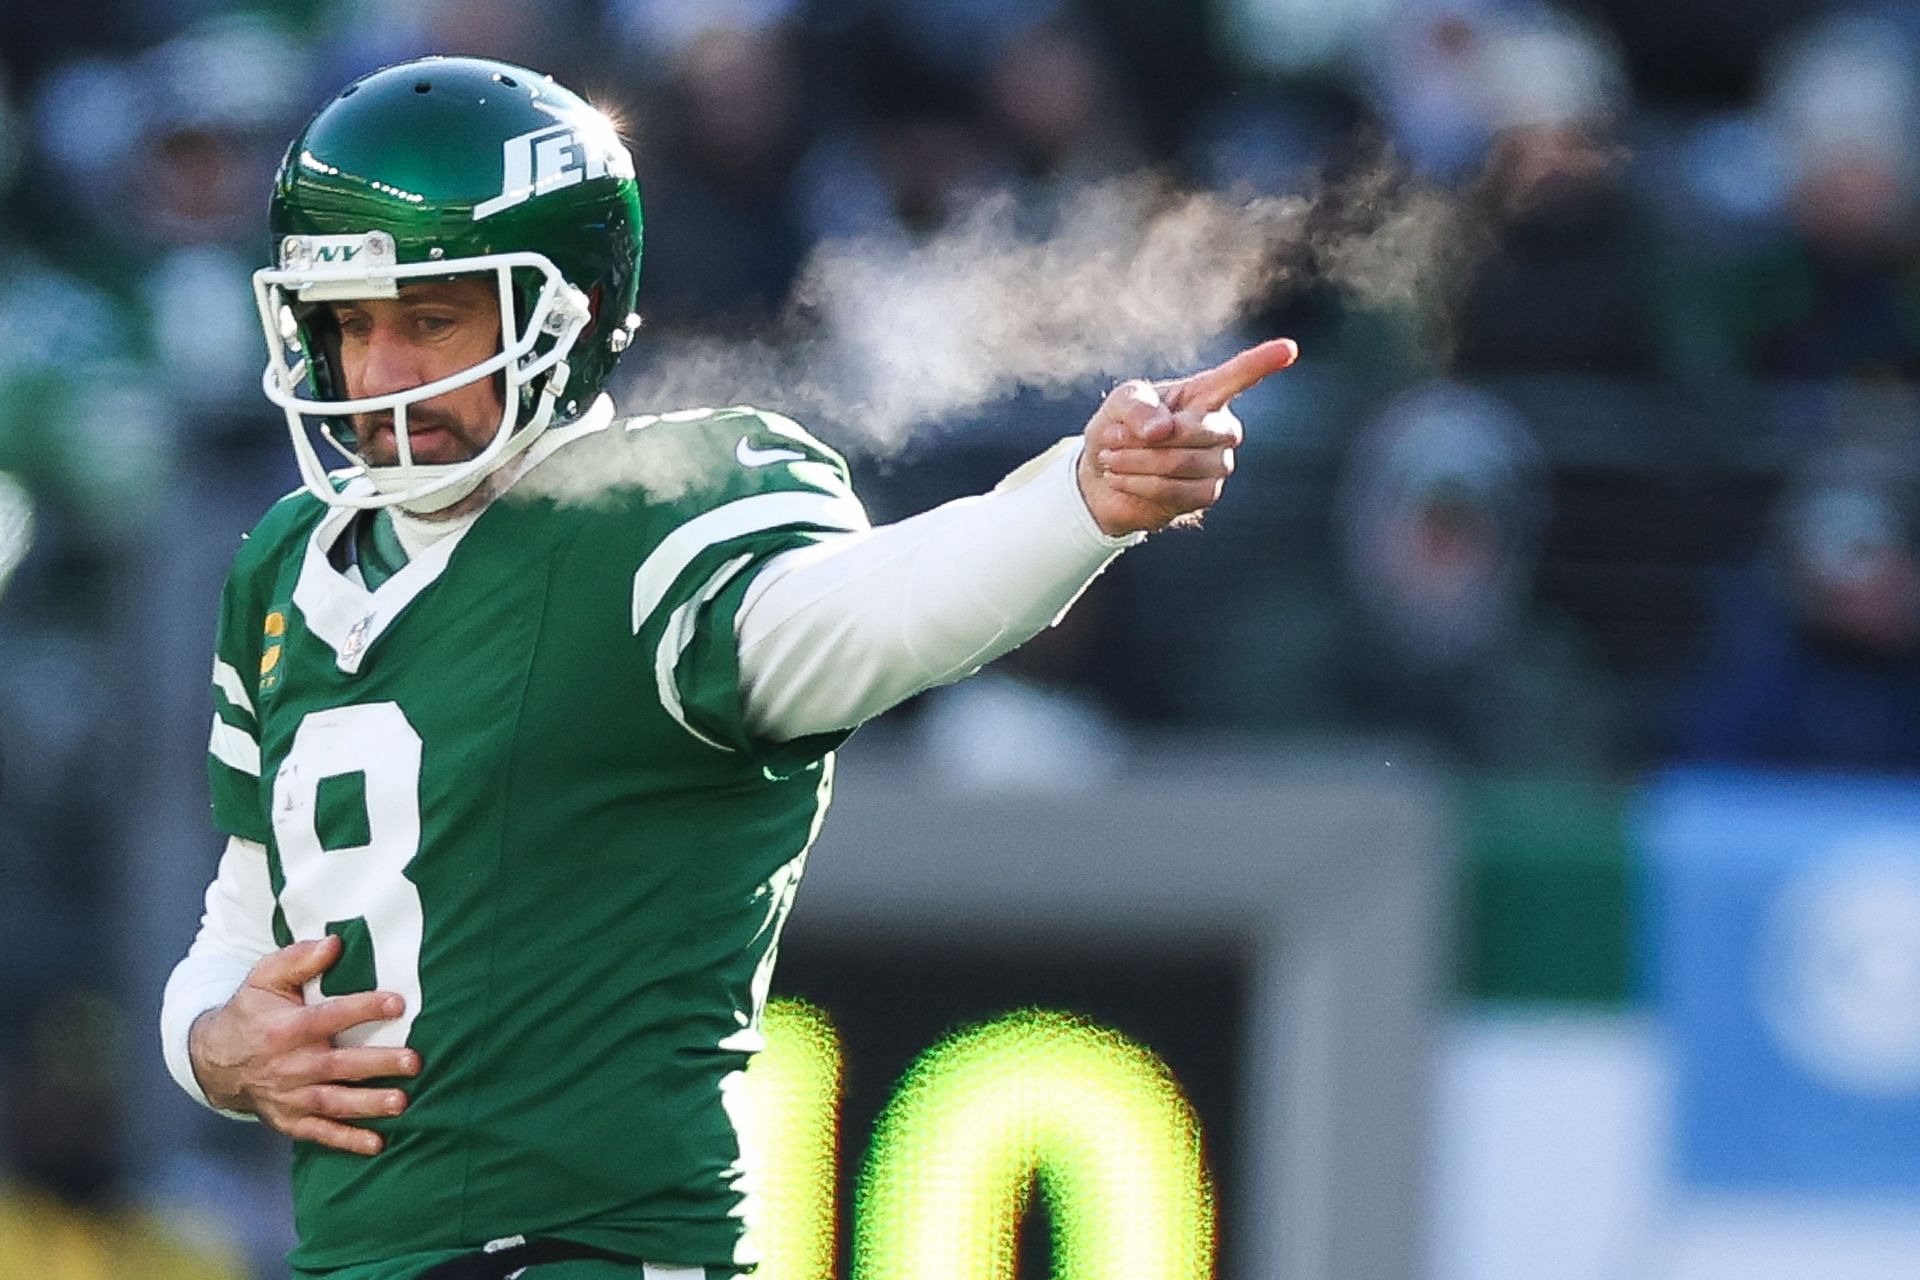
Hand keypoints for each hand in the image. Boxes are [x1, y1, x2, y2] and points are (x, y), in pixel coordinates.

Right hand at [188, 935, 418, 1154]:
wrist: (215, 1059)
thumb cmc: (251, 1012)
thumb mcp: (265, 978)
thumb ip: (299, 959)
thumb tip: (334, 943)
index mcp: (285, 1028)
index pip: (329, 1017)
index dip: (363, 1009)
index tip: (398, 1003)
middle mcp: (288, 1066)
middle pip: (338, 1066)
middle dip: (377, 1064)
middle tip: (414, 1062)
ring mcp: (289, 1097)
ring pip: (333, 1103)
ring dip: (368, 1105)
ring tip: (402, 1103)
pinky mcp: (289, 1120)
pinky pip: (320, 1133)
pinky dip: (347, 1141)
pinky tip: (377, 1144)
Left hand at [1077, 337, 1298, 536]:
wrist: (1104, 475)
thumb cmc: (1120, 428)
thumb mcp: (1121, 403)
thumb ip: (1138, 406)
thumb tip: (1162, 431)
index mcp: (1207, 394)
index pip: (1239, 376)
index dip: (1263, 362)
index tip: (1289, 349)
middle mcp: (1222, 428)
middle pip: (1191, 432)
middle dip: (1141, 439)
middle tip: (1112, 438)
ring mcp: (1218, 463)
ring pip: (1179, 463)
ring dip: (1134, 462)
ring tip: (1111, 459)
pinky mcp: (1205, 495)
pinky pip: (1173, 491)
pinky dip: (1138, 484)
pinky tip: (1121, 478)